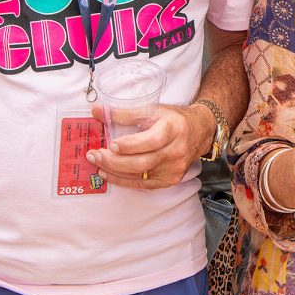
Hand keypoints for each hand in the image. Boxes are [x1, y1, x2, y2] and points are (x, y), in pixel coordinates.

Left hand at [86, 103, 210, 189]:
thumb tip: (96, 111)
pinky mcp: (170, 180)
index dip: (130, 145)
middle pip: (143, 162)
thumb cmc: (174, 119)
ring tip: (97, 164)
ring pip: (140, 176)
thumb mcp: (153, 109)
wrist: (199, 131)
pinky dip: (123, 181)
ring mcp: (174, 168)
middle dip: (114, 161)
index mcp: (174, 129)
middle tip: (94, 155)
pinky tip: (109, 174)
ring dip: (115, 171)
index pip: (152, 140)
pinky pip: (143, 185)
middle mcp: (176, 151)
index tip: (111, 143)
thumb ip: (124, 112)